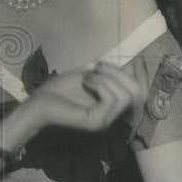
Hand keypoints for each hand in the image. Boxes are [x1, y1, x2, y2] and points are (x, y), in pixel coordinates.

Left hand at [27, 62, 143, 132]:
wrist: (38, 103)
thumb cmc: (59, 89)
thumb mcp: (90, 76)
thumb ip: (110, 74)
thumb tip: (132, 67)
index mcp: (111, 107)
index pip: (140, 95)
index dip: (143, 76)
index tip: (137, 60)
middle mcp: (111, 116)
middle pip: (136, 93)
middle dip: (121, 73)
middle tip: (98, 66)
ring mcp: (104, 121)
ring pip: (126, 95)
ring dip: (108, 78)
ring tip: (89, 75)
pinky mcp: (96, 122)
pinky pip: (111, 98)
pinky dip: (100, 84)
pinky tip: (85, 81)